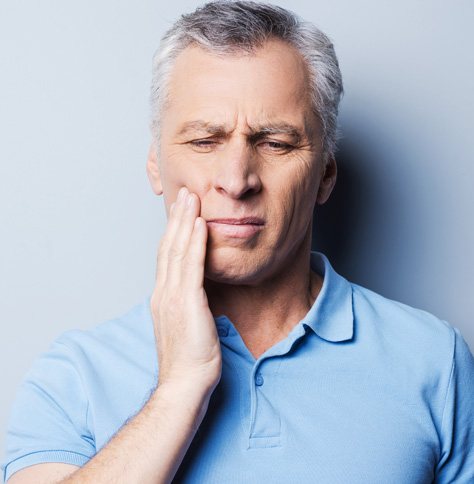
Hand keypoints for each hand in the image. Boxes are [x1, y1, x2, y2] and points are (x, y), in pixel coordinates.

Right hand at [150, 187, 221, 395]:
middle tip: (184, 193)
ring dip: (184, 222)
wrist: (184, 385)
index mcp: (163, 298)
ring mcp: (172, 297)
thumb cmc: (188, 360)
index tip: (180, 213)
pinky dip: (194, 243)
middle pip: (168, 247)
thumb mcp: (184, 326)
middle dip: (176, 218)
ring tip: (190, 198)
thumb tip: (196, 293)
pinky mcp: (187, 303)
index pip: (166, 257)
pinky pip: (191, 266)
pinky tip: (199, 225)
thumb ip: (187, 305)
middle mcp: (164, 293)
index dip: (172, 232)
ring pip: (177, 250)